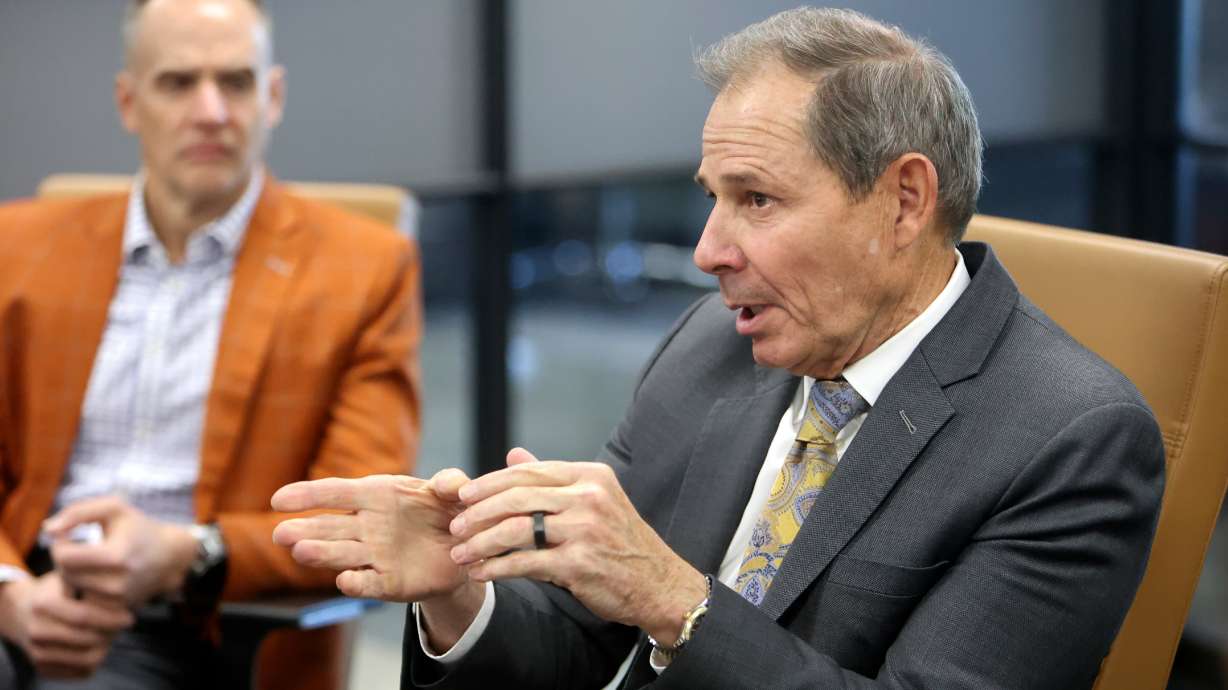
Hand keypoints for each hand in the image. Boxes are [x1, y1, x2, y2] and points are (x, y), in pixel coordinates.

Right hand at [0, 571, 133, 679]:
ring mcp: (37, 652)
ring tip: (112, 633)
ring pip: (86, 659)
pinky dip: (95, 660)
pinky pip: (80, 671)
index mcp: (43, 605)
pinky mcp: (42, 667)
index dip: (111, 618)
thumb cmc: (56, 590)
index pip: (84, 617)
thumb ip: (89, 581)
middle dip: (111, 632)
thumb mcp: (69, 577)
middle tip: (123, 624)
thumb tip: (120, 587)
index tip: (129, 617)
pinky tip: (99, 644)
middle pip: (87, 639)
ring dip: (105, 647)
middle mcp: (37, 631)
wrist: (22, 611)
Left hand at [43, 496, 197, 606]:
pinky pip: (83, 600)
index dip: (59, 544)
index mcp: (116, 556)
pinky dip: (83, 588)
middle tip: (76, 549)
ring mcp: (118, 600)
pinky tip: (94, 575)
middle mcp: (118, 583)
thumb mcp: (114, 508)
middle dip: (65, 560)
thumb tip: (47, 529)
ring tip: (86, 561)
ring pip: (73, 590)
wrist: (170, 556)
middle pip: (65, 575)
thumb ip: (77, 512)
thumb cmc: (137, 527)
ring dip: (72, 575)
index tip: (68, 536)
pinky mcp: (117, 610)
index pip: (63, 557)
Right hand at [271, 472, 471, 602]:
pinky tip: (345, 581)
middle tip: (282, 534)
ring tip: (301, 551)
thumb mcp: (454, 492)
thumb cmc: (449, 512)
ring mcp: (375, 555)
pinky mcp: (388, 582)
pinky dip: (357, 584)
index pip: (335, 492)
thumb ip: (451, 482)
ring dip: (322, 554)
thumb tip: (447, 483)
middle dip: (305, 529)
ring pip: (342, 554)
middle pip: (330, 526)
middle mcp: (368, 526)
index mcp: (376, 495)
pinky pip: (369, 584)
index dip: (307, 495)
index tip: (278, 500)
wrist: (465, 550)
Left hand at [449, 448, 706, 645]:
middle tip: (455, 524)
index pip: (529, 471)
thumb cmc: (621, 542)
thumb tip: (513, 454)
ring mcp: (585, 530)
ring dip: (481, 541)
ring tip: (460, 551)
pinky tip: (479, 572)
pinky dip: (496, 568)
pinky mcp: (579, 564)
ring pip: (516, 529)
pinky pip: (525, 563)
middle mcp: (589, 497)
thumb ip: (552, 479)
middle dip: (479, 511)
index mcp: (590, 476)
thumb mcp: (595, 500)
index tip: (463, 495)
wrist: (658, 583)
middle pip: (518, 496)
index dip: (491, 482)